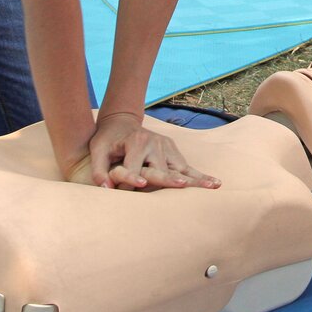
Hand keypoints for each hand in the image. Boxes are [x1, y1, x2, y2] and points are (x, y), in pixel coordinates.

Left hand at [69, 112, 221, 190]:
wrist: (121, 121)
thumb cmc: (107, 139)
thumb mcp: (97, 149)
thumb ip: (99, 169)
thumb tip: (105, 189)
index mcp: (136, 143)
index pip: (134, 168)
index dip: (133, 179)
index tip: (141, 187)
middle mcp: (155, 143)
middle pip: (162, 170)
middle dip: (171, 181)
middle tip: (184, 189)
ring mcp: (166, 147)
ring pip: (180, 169)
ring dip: (195, 179)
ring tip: (212, 187)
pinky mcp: (173, 150)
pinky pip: (187, 167)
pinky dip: (200, 176)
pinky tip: (214, 182)